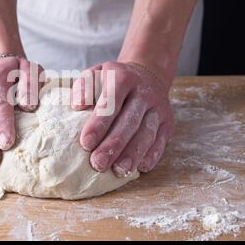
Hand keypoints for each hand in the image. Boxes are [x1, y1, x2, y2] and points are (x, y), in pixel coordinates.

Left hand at [71, 61, 173, 175]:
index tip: (86, 143)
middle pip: (129, 122)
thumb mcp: (95, 74)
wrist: (147, 74)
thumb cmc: (113, 80)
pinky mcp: (167, 122)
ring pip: (146, 133)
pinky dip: (152, 155)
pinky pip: (160, 140)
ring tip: (118, 170)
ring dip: (132, 154)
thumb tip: (77, 106)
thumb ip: (84, 87)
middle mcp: (143, 92)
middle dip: (113, 145)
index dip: (98, 124)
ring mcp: (158, 108)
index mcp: (123, 79)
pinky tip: (140, 167)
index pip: (110, 103)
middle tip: (98, 163)